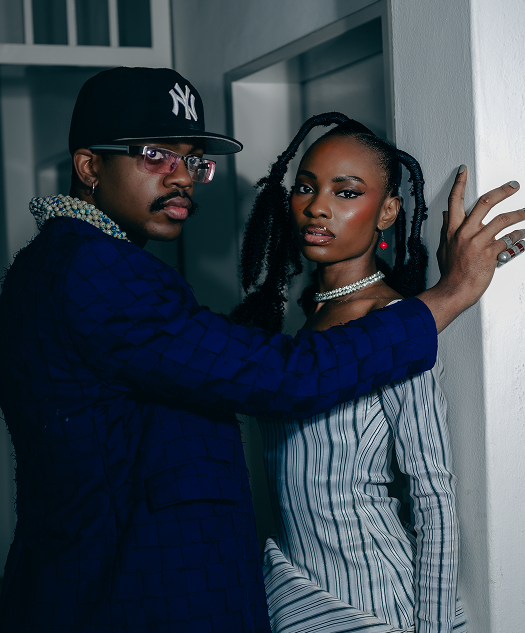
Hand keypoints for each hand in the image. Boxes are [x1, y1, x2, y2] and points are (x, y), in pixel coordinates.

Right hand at [418, 165, 524, 332]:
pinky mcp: (490, 253)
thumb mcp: (444, 249)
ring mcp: (478, 242)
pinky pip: (509, 240)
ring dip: (519, 214)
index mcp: (453, 230)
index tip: (463, 171)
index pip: (454, 201)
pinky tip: (523, 237)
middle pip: (485, 203)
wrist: (454, 291)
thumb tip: (446, 216)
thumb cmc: (450, 273)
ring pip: (502, 220)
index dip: (459, 183)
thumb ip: (447, 231)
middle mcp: (465, 233)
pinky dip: (518, 238)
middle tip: (513, 186)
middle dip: (502, 191)